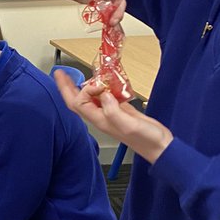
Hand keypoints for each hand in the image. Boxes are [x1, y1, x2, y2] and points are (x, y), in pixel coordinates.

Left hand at [53, 70, 172, 164]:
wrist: (159, 146)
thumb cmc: (145, 139)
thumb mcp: (128, 124)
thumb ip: (113, 110)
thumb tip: (103, 94)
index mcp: (100, 120)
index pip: (80, 102)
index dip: (86, 90)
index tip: (100, 84)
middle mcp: (101, 116)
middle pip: (77, 101)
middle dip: (67, 87)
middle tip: (60, 73)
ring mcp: (110, 113)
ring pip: (90, 98)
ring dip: (82, 86)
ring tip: (75, 76)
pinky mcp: (120, 110)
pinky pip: (105, 96)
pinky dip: (102, 87)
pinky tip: (104, 81)